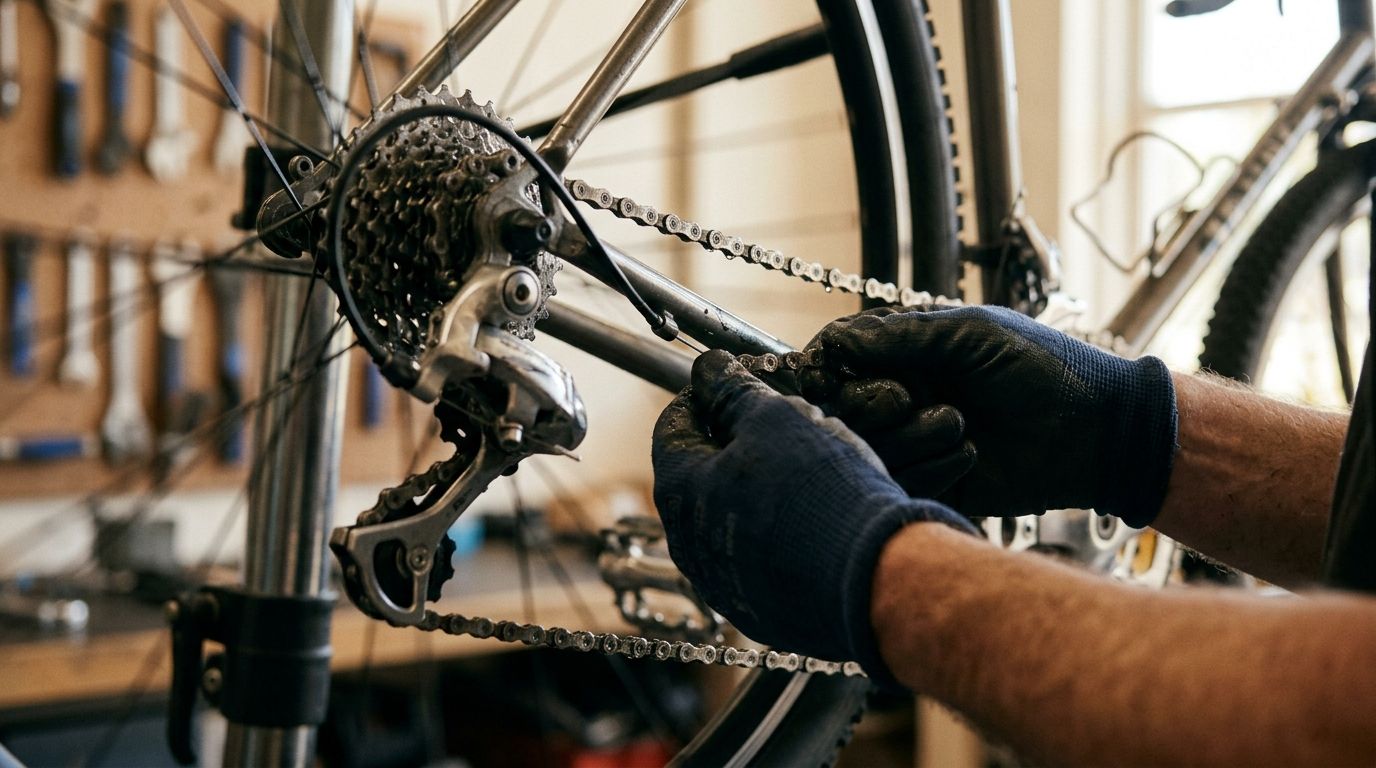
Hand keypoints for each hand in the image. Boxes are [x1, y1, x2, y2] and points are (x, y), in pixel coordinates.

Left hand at [651, 350, 975, 682]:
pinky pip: (763, 560)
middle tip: (777, 424)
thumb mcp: (776, 418)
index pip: (673, 427)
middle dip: (735, 444)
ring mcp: (725, 585)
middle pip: (703, 476)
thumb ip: (734, 391)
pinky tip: (818, 518)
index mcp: (680, 491)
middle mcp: (690, 545)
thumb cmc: (819, 490)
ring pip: (734, 519)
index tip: (730, 382)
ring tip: (808, 470)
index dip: (704, 396)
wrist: (874, 577)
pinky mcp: (762, 613)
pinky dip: (780, 534)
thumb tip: (709, 368)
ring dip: (760, 490)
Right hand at [801, 306, 1177, 526]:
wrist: (1096, 429)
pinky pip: (902, 483)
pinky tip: (971, 452)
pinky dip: (932, 466)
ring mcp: (917, 442)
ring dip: (909, 435)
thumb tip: (833, 342)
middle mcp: (906, 397)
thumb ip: (900, 335)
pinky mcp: (934, 485)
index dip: (826, 366)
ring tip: (958, 423)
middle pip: (842, 408)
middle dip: (868, 402)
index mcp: (910, 354)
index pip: (841, 358)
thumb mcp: (970, 335)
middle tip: (906, 396)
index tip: (824, 372)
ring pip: (869, 448)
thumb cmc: (1042, 367)